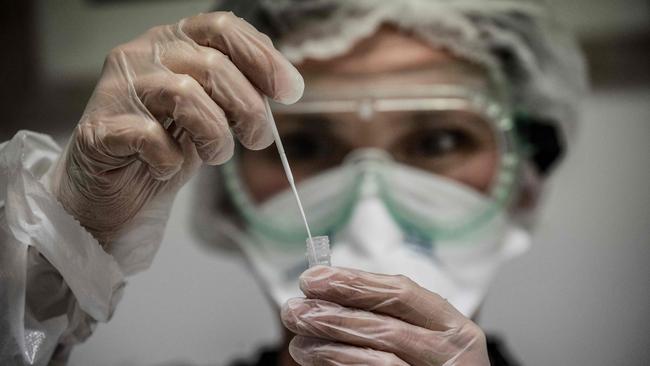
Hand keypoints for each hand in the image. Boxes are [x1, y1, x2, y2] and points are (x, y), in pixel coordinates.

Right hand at [51, 12, 302, 245]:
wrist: (119, 188)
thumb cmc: (170, 142)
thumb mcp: (214, 109)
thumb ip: (241, 88)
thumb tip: (287, 83)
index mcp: (174, 41)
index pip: (222, 26)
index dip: (263, 57)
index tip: (290, 92)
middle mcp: (142, 54)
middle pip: (212, 65)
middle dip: (249, 109)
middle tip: (258, 139)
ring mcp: (118, 89)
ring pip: (184, 93)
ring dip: (215, 134)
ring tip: (216, 155)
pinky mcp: (98, 128)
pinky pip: (150, 137)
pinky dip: (171, 159)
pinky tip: (167, 167)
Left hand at [281, 266, 489, 364]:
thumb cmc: (430, 364)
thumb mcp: (422, 337)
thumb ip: (384, 316)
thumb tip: (326, 296)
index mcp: (453, 326)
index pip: (401, 293)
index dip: (354, 282)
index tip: (314, 277)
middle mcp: (452, 352)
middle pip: (385, 325)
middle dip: (334, 313)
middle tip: (294, 308)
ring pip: (378, 356)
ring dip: (330, 345)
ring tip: (298, 339)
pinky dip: (341, 365)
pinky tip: (316, 359)